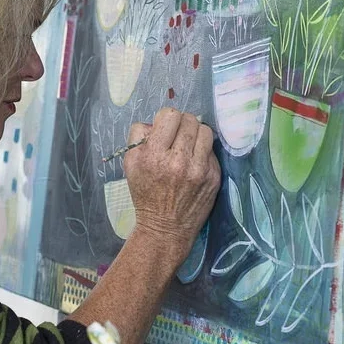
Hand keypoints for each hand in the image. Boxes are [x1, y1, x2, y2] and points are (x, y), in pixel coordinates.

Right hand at [123, 108, 220, 263]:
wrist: (165, 228)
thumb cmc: (145, 194)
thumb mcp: (130, 165)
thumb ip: (138, 137)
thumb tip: (155, 122)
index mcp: (154, 155)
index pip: (170, 115)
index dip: (166, 119)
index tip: (164, 128)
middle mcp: (179, 161)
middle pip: (190, 120)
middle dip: (182, 125)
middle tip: (177, 136)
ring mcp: (200, 169)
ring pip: (205, 131)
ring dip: (195, 134)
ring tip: (188, 146)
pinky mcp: (214, 177)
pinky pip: (212, 150)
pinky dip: (202, 152)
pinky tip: (194, 163)